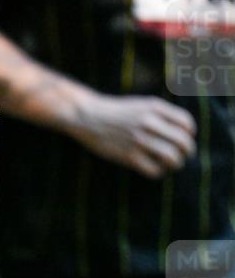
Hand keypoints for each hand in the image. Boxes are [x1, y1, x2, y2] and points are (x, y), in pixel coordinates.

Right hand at [67, 93, 195, 178]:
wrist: (88, 116)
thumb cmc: (116, 112)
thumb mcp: (141, 104)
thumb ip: (161, 114)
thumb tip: (182, 131)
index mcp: (155, 108)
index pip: (186, 123)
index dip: (190, 134)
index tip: (184, 140)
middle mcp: (150, 123)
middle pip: (183, 142)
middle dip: (186, 152)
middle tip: (181, 156)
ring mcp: (139, 140)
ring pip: (172, 157)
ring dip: (175, 164)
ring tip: (170, 165)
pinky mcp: (128, 156)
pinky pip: (154, 169)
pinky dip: (159, 172)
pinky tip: (155, 169)